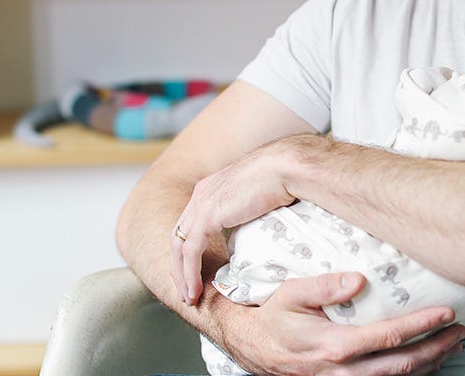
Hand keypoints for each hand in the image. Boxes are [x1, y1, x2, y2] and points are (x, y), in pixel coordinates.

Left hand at [171, 139, 298, 303]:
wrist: (286, 167)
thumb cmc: (284, 178)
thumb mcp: (260, 199)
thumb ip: (249, 213)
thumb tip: (256, 232)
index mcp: (211, 188)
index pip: (190, 224)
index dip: (188, 251)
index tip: (195, 272)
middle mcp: (201, 194)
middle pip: (178, 236)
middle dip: (179, 266)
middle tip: (186, 290)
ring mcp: (202, 204)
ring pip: (179, 247)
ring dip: (182, 275)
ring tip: (189, 297)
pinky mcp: (208, 215)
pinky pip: (190, 251)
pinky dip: (190, 273)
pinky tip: (195, 289)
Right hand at [224, 272, 464, 375]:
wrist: (252, 346)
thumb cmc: (274, 316)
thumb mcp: (291, 292)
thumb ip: (325, 285)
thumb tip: (360, 279)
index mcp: (334, 345)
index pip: (389, 337)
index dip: (421, 326)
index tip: (446, 312)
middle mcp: (343, 372)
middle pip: (402, 365)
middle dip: (436, 348)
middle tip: (459, 330)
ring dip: (430, 364)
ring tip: (453, 345)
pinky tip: (427, 363)